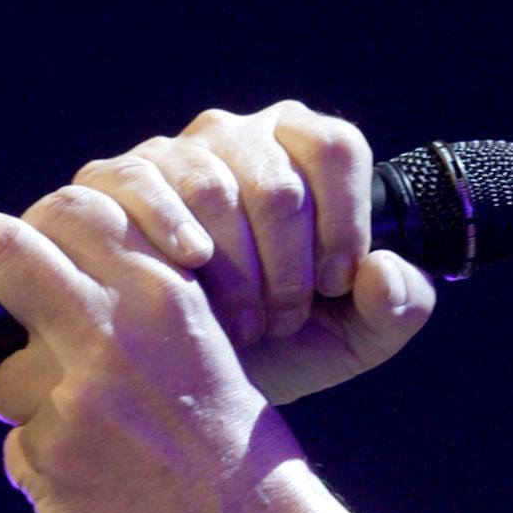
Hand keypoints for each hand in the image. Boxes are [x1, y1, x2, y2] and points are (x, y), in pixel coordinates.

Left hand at [0, 188, 305, 512]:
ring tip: (93, 441)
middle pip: (5, 252)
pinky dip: (51, 472)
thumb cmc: (232, 448)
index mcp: (163, 298)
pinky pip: (21, 454)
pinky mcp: (49, 459)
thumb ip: (131, 313)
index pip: (71, 213)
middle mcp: (114, 333)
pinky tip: (104, 486)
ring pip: (2, 382)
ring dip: (27, 407)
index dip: (24, 221)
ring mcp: (75, 396)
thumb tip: (50, 291)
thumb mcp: (201, 348)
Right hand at [71, 102, 433, 403]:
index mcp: (305, 150)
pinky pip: (142, 186)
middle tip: (285, 320)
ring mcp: (174, 153)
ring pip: (213, 190)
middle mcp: (241, 136)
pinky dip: (171, 234)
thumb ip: (399, 304)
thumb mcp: (360, 335)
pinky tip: (191, 270)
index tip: (337, 283)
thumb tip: (379, 270)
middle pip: (278, 182)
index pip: (335, 148)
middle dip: (289, 267)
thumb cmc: (287, 344)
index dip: (344, 221)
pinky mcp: (113, 179)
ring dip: (236, 271)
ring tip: (244, 322)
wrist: (195, 376)